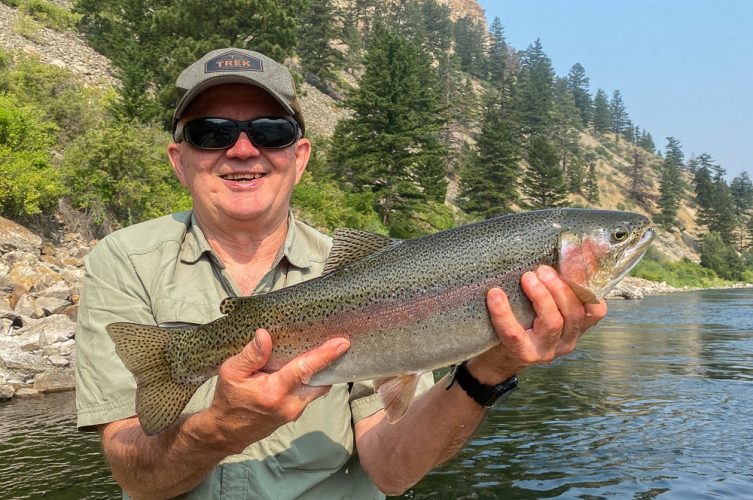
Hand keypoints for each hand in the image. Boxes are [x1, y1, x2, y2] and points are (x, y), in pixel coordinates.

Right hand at [204, 329, 349, 453]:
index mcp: (274, 392)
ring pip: (317, 388)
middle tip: (336, 341)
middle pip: (320, 381)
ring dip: (322, 372)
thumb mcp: (231, 372)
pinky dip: (312, 380)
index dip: (325, 355)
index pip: (305, 370)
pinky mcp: (295, 414)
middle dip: (330, 363)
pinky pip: (310, 394)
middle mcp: (290, 404)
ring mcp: (294, 412)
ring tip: (324, 351)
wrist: (226, 432)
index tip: (342, 343)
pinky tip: (307, 366)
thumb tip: (265, 334)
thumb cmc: (228, 398)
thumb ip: (251, 355)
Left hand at [467, 265, 606, 384]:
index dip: (589, 284)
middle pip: (574, 313)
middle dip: (559, 287)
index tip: (577, 261)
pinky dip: (504, 312)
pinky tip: (495, 295)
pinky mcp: (524, 355)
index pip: (596, 310)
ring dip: (541, 296)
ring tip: (527, 278)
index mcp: (576, 327)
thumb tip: (563, 250)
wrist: (497, 358)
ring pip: (552, 322)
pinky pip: (514, 332)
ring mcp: (547, 350)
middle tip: (541, 269)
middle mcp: (567, 340)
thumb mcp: (544, 308)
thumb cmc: (523, 324)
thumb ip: (554, 289)